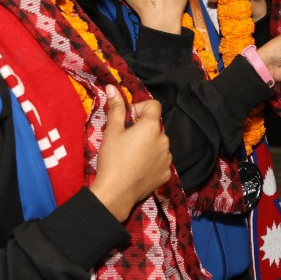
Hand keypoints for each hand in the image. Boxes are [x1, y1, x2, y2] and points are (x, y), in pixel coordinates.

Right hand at [90, 87, 172, 221]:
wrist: (116, 192)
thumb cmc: (113, 158)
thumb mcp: (112, 131)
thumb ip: (116, 108)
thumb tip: (113, 88)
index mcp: (152, 126)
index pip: (154, 105)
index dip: (140, 108)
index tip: (128, 119)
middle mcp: (165, 139)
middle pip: (155, 126)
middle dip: (142, 129)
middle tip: (125, 141)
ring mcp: (168, 157)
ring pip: (158, 144)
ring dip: (148, 145)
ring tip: (131, 157)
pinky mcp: (167, 173)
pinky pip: (161, 161)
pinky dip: (152, 161)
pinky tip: (138, 168)